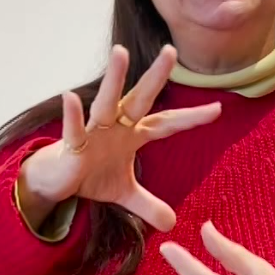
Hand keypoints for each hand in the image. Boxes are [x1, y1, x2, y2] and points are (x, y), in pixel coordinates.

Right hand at [17, 44, 221, 232]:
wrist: (56, 182)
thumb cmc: (90, 175)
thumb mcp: (124, 193)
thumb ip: (148, 204)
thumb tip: (172, 223)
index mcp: (132, 134)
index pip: (167, 123)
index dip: (191, 118)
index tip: (218, 109)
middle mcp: (116, 126)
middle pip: (140, 98)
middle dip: (155, 76)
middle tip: (170, 50)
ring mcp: (93, 132)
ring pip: (106, 102)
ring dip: (113, 79)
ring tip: (121, 52)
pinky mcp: (72, 144)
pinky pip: (74, 129)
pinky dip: (72, 114)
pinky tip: (70, 97)